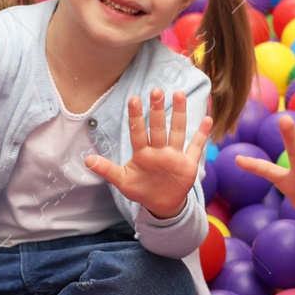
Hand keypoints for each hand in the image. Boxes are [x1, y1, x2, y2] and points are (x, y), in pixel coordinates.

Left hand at [87, 89, 212, 219]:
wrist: (161, 204)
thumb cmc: (140, 189)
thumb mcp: (122, 181)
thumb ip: (107, 170)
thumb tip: (87, 160)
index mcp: (142, 154)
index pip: (138, 132)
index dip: (136, 117)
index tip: (134, 99)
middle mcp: (158, 150)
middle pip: (158, 127)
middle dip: (157, 110)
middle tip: (156, 90)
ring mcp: (174, 155)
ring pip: (177, 131)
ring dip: (179, 114)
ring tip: (178, 94)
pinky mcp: (187, 164)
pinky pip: (196, 147)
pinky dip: (202, 135)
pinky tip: (207, 119)